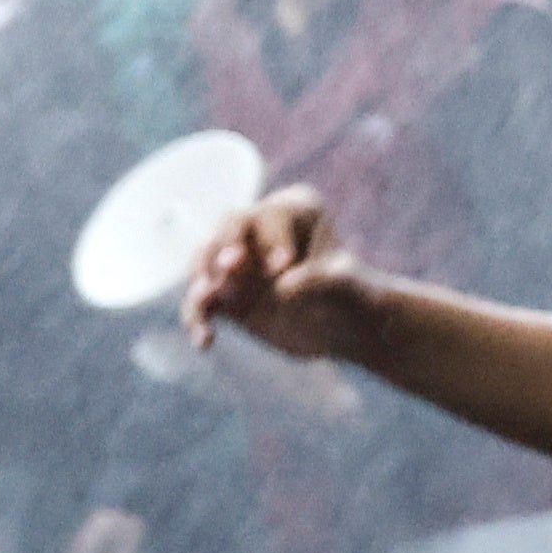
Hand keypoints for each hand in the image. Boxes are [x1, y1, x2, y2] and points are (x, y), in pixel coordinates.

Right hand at [185, 190, 374, 365]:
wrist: (345, 329)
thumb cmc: (353, 296)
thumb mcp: (347, 287)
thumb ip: (321, 280)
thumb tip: (284, 287)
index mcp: (294, 210)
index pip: (273, 215)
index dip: (272, 238)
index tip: (282, 267)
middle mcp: (259, 229)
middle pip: (229, 228)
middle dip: (225, 245)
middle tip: (229, 266)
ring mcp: (237, 260)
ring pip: (207, 262)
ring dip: (204, 282)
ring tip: (206, 304)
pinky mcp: (223, 295)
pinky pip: (201, 302)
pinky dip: (198, 319)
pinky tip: (205, 342)